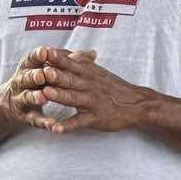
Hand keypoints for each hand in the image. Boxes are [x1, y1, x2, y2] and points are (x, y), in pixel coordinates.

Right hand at [1, 47, 95, 130]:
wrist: (11, 104)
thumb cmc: (36, 81)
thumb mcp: (47, 69)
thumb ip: (67, 61)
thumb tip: (91, 54)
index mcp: (28, 68)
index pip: (32, 60)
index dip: (38, 56)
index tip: (45, 51)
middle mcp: (22, 82)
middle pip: (29, 78)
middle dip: (35, 76)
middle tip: (43, 74)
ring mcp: (23, 100)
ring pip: (29, 97)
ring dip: (35, 97)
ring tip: (43, 98)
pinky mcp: (28, 117)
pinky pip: (37, 120)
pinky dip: (45, 123)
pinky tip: (54, 127)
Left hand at [27, 51, 150, 134]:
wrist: (138, 105)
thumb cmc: (113, 88)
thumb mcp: (97, 70)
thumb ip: (79, 61)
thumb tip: (58, 51)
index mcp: (88, 73)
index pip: (70, 63)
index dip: (57, 57)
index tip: (42, 51)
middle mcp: (89, 86)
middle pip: (70, 79)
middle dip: (56, 75)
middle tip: (43, 70)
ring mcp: (92, 102)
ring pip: (73, 98)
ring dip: (59, 96)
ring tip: (46, 93)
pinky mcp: (95, 118)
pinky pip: (79, 122)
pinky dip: (67, 126)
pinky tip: (55, 129)